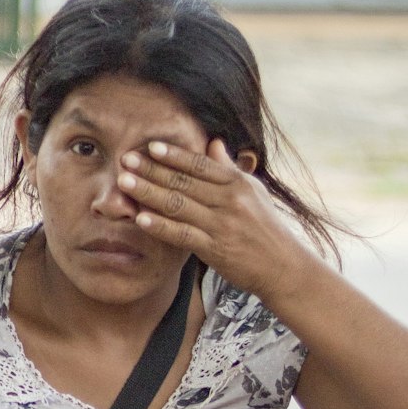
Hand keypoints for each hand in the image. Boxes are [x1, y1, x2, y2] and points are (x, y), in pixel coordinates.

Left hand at [117, 138, 312, 307]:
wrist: (283, 265)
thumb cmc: (266, 227)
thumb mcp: (252, 191)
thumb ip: (229, 168)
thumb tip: (213, 142)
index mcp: (237, 183)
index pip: (200, 164)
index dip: (174, 155)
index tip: (149, 146)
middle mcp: (229, 201)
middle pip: (183, 181)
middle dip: (151, 169)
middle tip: (125, 158)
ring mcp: (221, 225)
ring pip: (179, 205)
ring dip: (149, 193)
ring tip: (124, 182)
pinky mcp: (216, 249)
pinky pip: (183, 235)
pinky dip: (161, 226)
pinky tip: (141, 219)